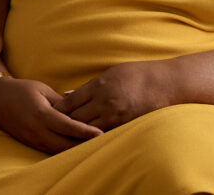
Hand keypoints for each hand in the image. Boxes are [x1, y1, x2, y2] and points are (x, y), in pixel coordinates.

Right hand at [0, 77, 101, 153]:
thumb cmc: (21, 89)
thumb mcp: (43, 89)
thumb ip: (61, 102)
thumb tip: (80, 111)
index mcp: (41, 114)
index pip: (68, 126)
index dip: (86, 132)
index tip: (101, 134)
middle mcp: (37, 130)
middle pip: (65, 145)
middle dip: (84, 146)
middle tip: (103, 144)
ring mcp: (33, 139)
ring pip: (58, 151)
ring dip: (75, 151)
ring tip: (92, 148)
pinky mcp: (30, 143)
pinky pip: (50, 150)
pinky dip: (63, 150)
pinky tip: (74, 148)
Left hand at [53, 61, 170, 131]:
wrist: (165, 83)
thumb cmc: (136, 74)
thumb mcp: (109, 74)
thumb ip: (87, 87)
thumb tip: (67, 95)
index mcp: (98, 86)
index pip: (69, 102)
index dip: (57, 109)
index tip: (47, 113)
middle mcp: (104, 102)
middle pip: (75, 117)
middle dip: (62, 123)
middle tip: (50, 127)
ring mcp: (115, 115)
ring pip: (88, 129)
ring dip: (76, 133)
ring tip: (63, 137)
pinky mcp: (125, 125)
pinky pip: (104, 134)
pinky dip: (93, 137)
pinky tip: (85, 140)